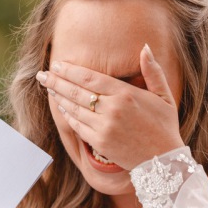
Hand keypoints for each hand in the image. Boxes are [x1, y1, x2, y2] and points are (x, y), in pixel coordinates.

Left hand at [37, 44, 183, 169]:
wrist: (163, 161)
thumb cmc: (164, 126)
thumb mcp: (164, 95)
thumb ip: (152, 71)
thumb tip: (144, 47)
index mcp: (126, 94)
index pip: (90, 77)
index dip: (70, 71)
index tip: (57, 65)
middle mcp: (112, 109)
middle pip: (76, 91)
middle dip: (57, 82)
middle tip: (43, 75)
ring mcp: (104, 127)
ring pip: (74, 108)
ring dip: (59, 97)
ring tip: (48, 88)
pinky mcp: (100, 142)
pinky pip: (78, 126)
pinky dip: (68, 116)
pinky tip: (62, 108)